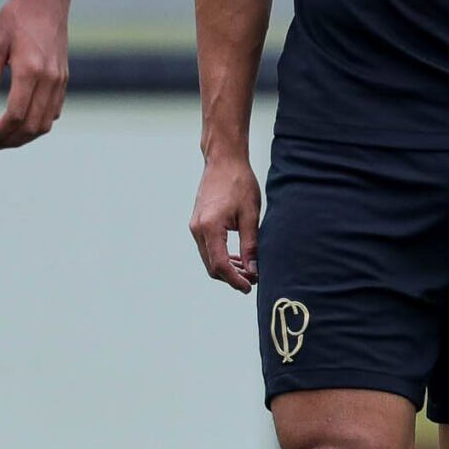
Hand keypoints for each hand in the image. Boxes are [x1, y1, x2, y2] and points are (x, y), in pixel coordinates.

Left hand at [0, 0, 69, 148]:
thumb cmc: (18, 16)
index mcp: (30, 70)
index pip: (14, 115)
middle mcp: (49, 79)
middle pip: (31, 125)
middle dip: (10, 140)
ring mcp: (60, 79)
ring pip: (46, 122)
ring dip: (26, 136)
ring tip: (7, 138)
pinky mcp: (64, 77)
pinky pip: (55, 110)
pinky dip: (40, 123)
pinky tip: (24, 121)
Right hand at [189, 156, 261, 291]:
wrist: (223, 160)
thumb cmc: (239, 183)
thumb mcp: (250, 215)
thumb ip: (250, 245)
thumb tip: (253, 270)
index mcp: (209, 227)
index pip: (220, 265)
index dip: (234, 280)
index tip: (249, 287)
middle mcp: (197, 229)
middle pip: (211, 266)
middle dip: (231, 277)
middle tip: (253, 280)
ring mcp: (195, 226)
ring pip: (209, 258)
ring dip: (226, 268)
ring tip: (248, 271)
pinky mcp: (198, 223)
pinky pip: (207, 248)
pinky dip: (221, 256)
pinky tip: (237, 258)